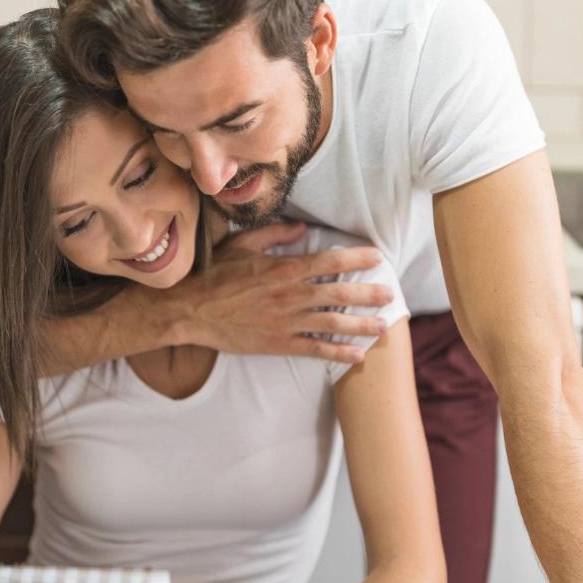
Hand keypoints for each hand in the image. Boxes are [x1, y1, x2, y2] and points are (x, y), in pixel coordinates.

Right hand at [177, 222, 392, 364]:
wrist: (191, 311)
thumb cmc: (215, 275)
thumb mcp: (243, 244)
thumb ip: (275, 234)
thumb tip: (302, 227)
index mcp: (283, 269)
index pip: (330, 261)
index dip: (357, 259)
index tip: (377, 256)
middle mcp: (290, 295)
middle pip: (339, 293)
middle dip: (368, 294)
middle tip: (391, 294)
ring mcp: (286, 322)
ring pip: (333, 323)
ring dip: (361, 325)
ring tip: (383, 326)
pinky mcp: (278, 343)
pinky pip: (314, 349)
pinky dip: (337, 353)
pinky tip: (357, 355)